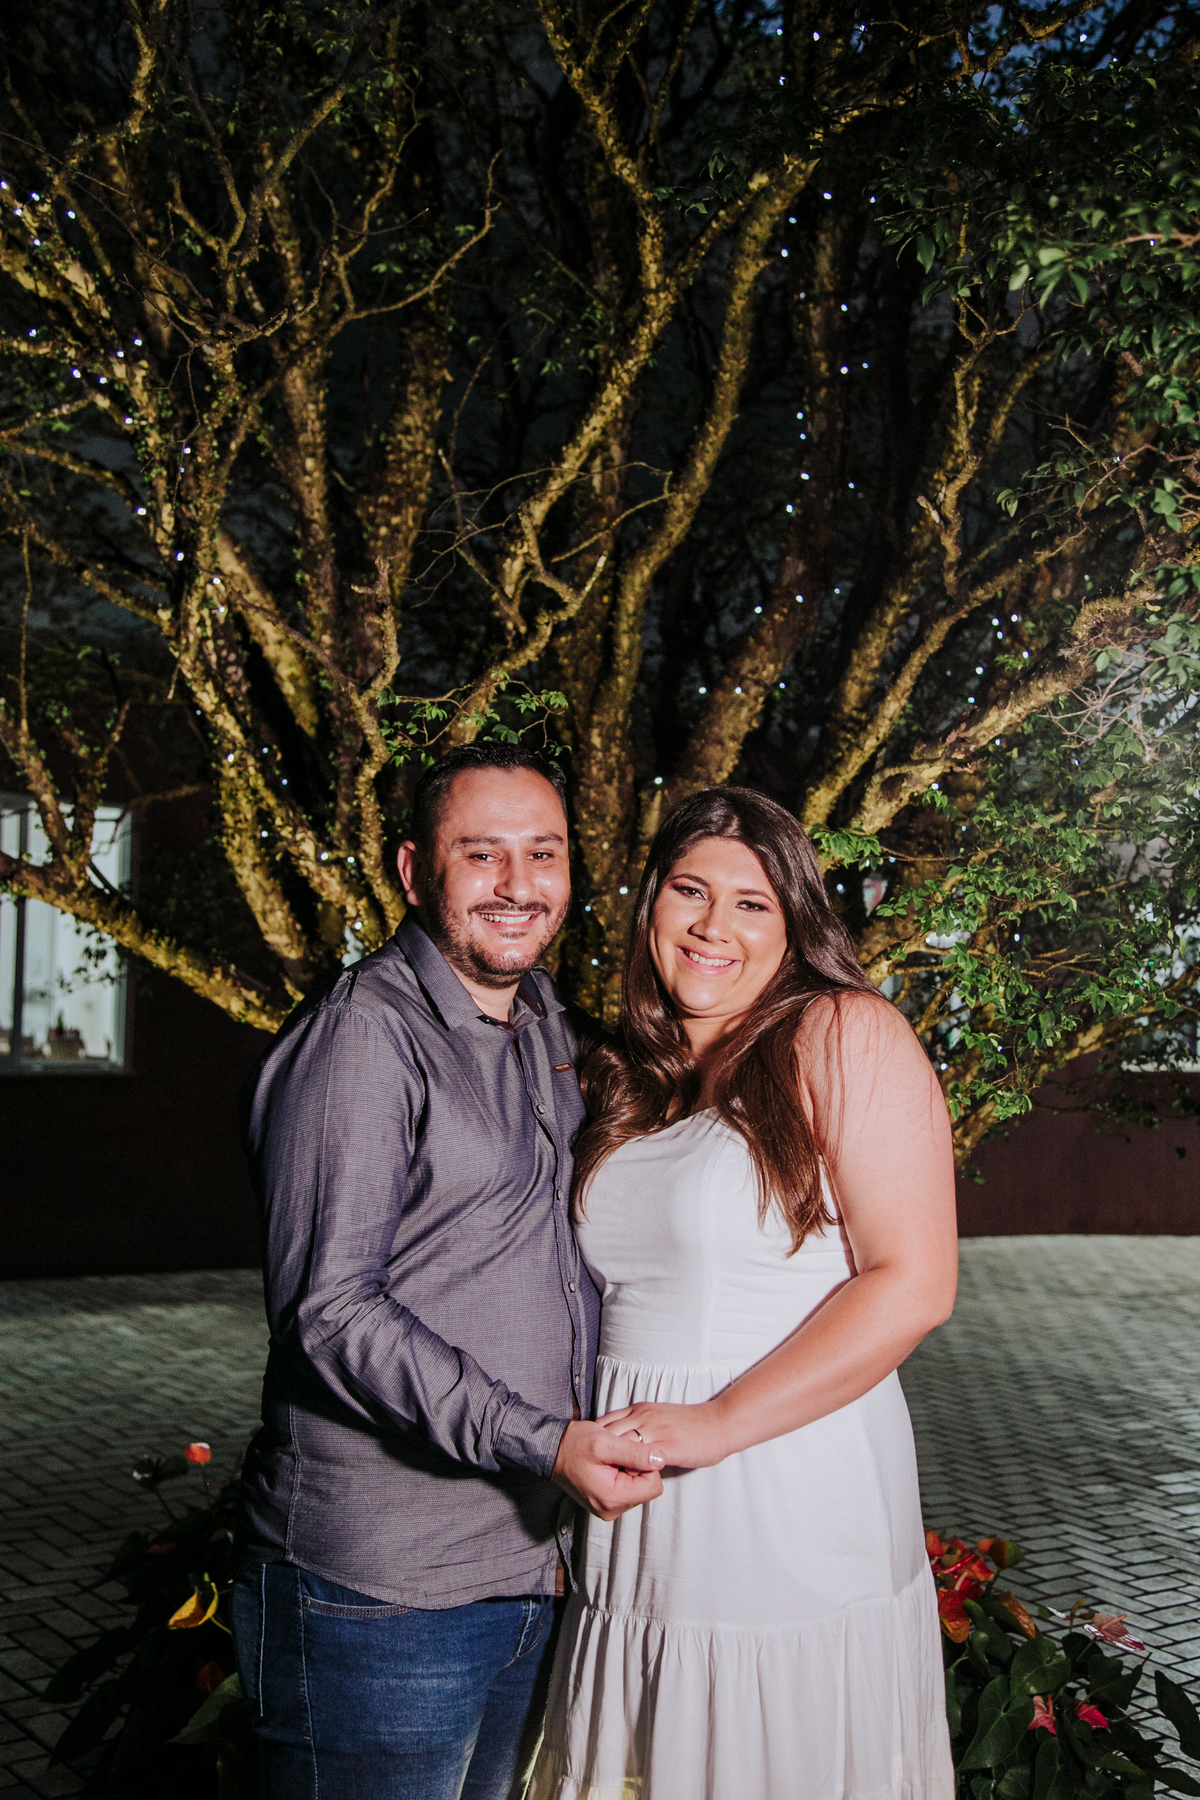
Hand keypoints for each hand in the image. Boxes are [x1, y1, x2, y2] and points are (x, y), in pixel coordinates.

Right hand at [551, 1420, 664, 1520]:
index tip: (625, 1453)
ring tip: (609, 1459)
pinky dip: (622, 1474)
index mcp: (613, 1499)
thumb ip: (636, 1453)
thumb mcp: (606, 1443)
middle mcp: (612, 1510)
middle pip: (647, 1488)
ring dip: (629, 1469)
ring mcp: (609, 1508)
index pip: (654, 1485)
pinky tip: (607, 1464)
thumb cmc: (575, 1444)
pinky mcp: (607, 1503)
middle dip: (636, 1467)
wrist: (552, 1450)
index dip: (644, 1464)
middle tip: (614, 1455)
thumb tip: (661, 1460)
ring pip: (638, 1487)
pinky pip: (627, 1488)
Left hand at [597, 1400, 729, 1471]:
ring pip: (621, 1447)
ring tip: (606, 1479)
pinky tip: (628, 1482)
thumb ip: (641, 1424)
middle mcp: (644, 1417)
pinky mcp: (668, 1447)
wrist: (721, 1422)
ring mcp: (655, 1431)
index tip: (590, 1456)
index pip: (607, 1422)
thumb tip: (624, 1440)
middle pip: (608, 1435)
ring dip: (612, 1463)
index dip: (596, 1440)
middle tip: (591, 1472)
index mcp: (641, 1410)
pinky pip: (641, 1460)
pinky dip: (631, 1471)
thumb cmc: (692, 1423)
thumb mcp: (660, 1415)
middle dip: (598, 1454)